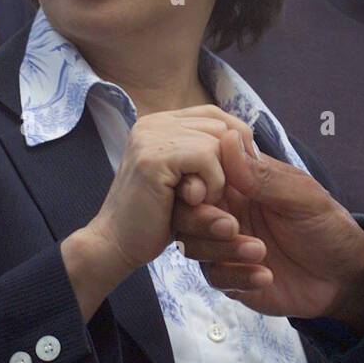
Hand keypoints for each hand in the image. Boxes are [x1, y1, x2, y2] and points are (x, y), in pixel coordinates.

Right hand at [62, 106, 255, 320]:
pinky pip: (207, 156)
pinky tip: (193, 202)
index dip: (236, 145)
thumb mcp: (191, 179)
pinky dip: (211, 184)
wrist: (116, 246)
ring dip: (220, 180)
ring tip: (197, 200)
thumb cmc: (158, 218)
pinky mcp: (152, 157)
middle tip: (208, 196)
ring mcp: (151, 136)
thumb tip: (247, 136)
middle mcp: (155, 122)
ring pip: (219, 142)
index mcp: (163, 123)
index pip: (216, 116)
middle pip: (223, 127)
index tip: (238, 178)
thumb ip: (213, 153)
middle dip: (231, 165)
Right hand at [174, 131, 363, 333]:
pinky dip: (237, 276)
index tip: (206, 192)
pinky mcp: (231, 275)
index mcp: (242, 183)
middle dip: (202, 221)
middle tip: (232, 227)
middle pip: (187, 212)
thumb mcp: (303, 197)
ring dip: (223, 250)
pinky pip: (215, 277)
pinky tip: (265, 276)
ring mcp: (226, 245)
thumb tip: (227, 140)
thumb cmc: (327, 225)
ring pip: (193, 245)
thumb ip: (263, 176)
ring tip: (260, 252)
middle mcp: (228, 211)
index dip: (195, 182)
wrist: (344, 276)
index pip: (201, 174)